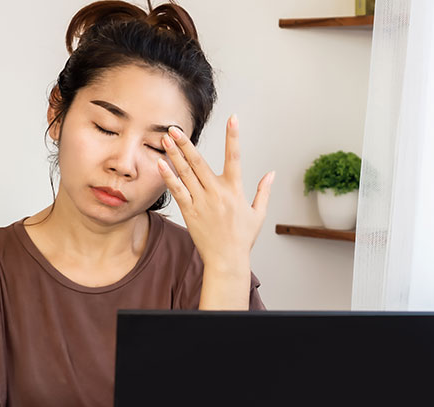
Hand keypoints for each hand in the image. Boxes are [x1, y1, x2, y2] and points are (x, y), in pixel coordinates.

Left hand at [157, 114, 274, 269]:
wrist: (227, 260)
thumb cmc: (242, 239)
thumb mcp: (258, 214)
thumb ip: (264, 191)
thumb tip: (272, 173)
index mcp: (235, 191)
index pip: (235, 158)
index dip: (234, 137)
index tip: (233, 118)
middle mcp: (217, 193)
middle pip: (200, 162)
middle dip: (186, 143)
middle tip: (175, 128)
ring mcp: (202, 202)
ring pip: (186, 173)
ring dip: (175, 155)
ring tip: (166, 139)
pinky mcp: (190, 212)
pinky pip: (178, 191)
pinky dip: (169, 177)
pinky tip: (162, 163)